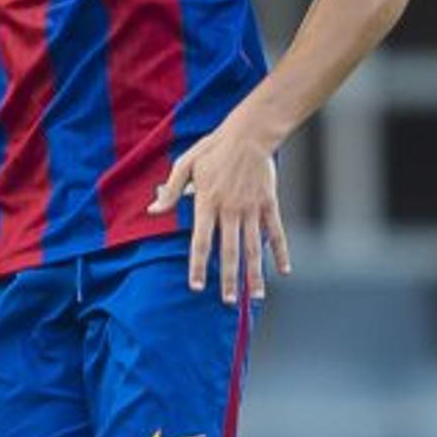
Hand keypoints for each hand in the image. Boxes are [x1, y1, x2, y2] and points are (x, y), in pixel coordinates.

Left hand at [150, 128, 288, 304]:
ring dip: (254, 274)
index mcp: (207, 202)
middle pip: (229, 252)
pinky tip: (284, 270)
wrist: (250, 134)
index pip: (200, 242)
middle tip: (227, 302)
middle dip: (228, 280)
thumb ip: (171, 190)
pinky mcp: (268, 204)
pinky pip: (276, 233)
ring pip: (254, 248)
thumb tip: (153, 209)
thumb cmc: (214, 148)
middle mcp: (230, 210)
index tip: (196, 287)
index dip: (197, 266)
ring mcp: (252, 209)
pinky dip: (281, 252)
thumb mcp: (186, 164)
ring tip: (256, 296)